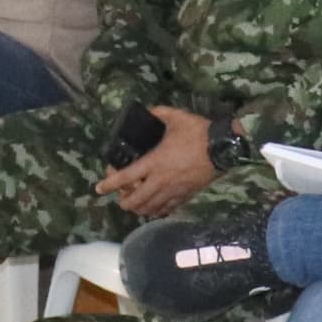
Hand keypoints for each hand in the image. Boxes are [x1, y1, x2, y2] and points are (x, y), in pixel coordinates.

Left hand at [94, 106, 217, 221]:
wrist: (223, 148)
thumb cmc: (198, 132)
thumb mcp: (176, 117)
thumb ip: (158, 113)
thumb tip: (148, 111)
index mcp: (154, 162)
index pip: (126, 177)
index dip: (109, 184)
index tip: (99, 189)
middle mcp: (160, 180)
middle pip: (136, 200)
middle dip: (124, 202)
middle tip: (120, 199)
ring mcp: (174, 191)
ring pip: (151, 208)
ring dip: (139, 209)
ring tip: (135, 206)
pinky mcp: (186, 196)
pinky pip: (168, 209)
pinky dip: (158, 211)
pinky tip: (155, 209)